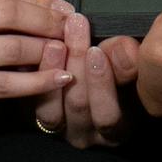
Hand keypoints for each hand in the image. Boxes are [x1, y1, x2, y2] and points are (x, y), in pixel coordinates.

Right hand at [0, 0, 74, 129]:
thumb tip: (37, 6)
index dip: (38, 0)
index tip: (65, 8)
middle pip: (8, 13)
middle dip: (47, 21)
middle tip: (73, 29)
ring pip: (10, 47)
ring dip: (46, 51)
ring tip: (68, 54)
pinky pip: (2, 84)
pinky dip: (35, 82)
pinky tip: (57, 79)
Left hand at [33, 14, 140, 147]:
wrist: (94, 72)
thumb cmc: (121, 71)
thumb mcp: (130, 67)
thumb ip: (127, 60)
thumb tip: (125, 46)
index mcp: (116, 129)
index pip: (108, 114)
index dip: (102, 83)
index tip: (96, 50)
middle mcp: (86, 135)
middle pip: (78, 104)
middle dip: (76, 62)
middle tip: (76, 27)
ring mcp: (61, 128)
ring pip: (51, 107)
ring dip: (53, 68)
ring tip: (56, 40)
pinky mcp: (39, 117)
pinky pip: (31, 102)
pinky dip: (35, 75)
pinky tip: (38, 49)